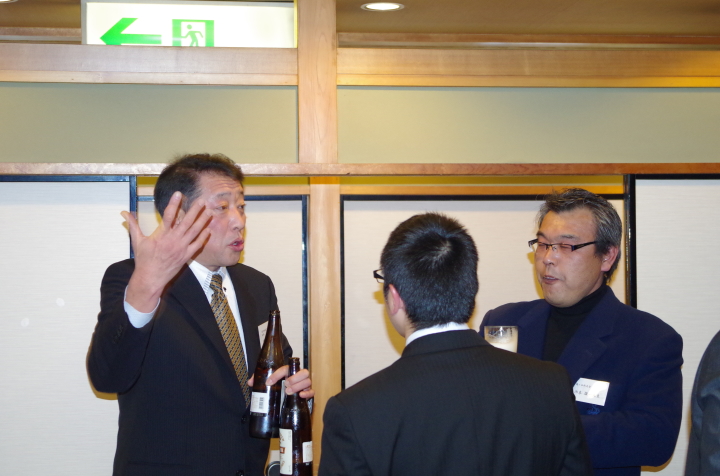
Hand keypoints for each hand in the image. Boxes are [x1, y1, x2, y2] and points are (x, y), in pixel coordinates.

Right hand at [123, 191, 211, 311]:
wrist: (151, 278)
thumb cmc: (144, 259)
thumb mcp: (137, 241)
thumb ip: (133, 225)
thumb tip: (124, 212)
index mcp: (161, 234)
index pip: (168, 215)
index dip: (174, 204)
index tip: (179, 194)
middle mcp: (173, 240)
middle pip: (186, 222)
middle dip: (195, 210)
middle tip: (202, 201)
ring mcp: (181, 248)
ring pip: (194, 232)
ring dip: (202, 221)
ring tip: (209, 211)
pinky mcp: (186, 256)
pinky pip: (197, 245)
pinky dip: (203, 237)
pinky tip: (208, 229)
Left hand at [252, 365, 313, 399]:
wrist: (289, 387)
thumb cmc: (279, 382)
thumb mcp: (269, 380)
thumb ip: (259, 378)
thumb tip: (250, 383)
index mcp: (289, 371)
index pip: (285, 368)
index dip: (277, 374)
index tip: (269, 382)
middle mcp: (299, 376)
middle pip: (304, 372)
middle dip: (294, 378)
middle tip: (285, 384)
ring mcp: (305, 384)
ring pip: (308, 381)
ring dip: (298, 386)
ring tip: (288, 392)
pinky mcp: (308, 392)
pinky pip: (312, 392)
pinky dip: (307, 393)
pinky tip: (300, 396)